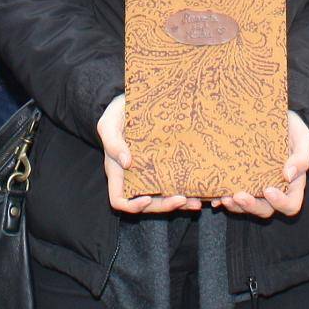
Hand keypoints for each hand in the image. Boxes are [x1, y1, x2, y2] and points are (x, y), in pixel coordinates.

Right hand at [97, 95, 200, 214]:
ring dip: (180, 203)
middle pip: (147, 204)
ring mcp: (150, 173)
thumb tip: (127, 163)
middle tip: (183, 200)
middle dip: (165, 206)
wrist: (131, 102)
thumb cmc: (116, 114)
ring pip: (164, 197)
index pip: (119, 200)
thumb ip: (113, 143)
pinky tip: (199, 190)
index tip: (148, 198)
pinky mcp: (165, 165)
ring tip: (196, 202)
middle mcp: (134, 177)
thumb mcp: (109, 124)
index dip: (132, 205)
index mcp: (117, 172)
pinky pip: (174, 182)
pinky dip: (187, 189)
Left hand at [218, 112, 308, 218]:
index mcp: (293, 185)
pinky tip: (214, 197)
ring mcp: (255, 186)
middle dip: (251, 206)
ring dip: (235, 206)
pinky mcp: (240, 180)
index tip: (268, 190)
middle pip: (265, 210)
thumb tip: (288, 175)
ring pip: (246, 206)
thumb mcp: (304, 138)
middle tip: (238, 196)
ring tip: (224, 197)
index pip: (290, 205)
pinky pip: (231, 196)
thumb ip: (302, 158)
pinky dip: (222, 199)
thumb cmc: (293, 129)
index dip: (280, 203)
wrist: (275, 118)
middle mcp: (274, 190)